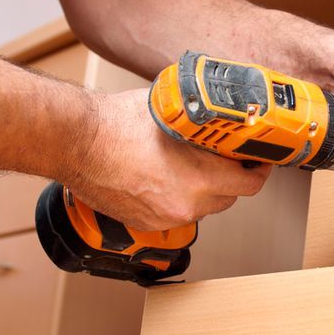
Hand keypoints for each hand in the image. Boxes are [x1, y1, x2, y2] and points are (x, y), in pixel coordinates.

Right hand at [70, 88, 272, 230]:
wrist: (75, 142)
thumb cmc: (116, 123)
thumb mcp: (173, 111)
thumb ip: (202, 122)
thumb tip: (221, 115)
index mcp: (200, 178)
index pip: (250, 184)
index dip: (258, 170)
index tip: (257, 160)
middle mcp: (186, 204)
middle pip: (228, 198)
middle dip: (231, 179)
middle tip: (227, 160)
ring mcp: (164, 217)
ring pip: (202, 208)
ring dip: (204, 190)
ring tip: (192, 166)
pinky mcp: (145, 223)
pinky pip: (175, 213)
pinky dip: (178, 199)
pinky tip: (166, 178)